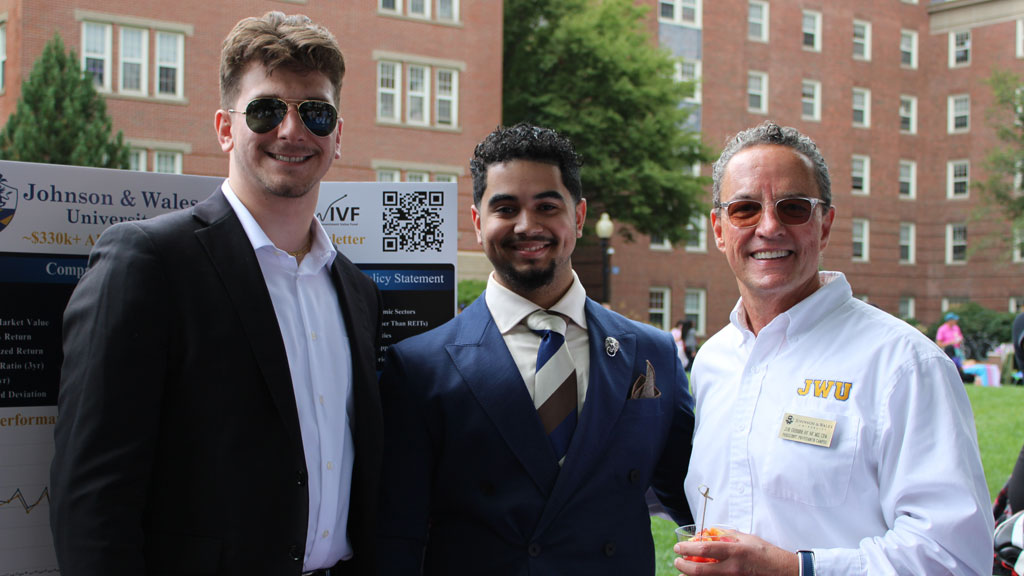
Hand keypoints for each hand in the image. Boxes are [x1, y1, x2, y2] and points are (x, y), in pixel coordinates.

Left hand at [673, 530, 798, 574]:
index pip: (704, 550)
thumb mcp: (747, 539)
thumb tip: (710, 534)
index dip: (687, 549)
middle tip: (677, 561)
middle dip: (683, 566)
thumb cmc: (766, 553)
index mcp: (734, 551)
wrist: (784, 571)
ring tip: (682, 573)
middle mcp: (732, 568)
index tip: (678, 548)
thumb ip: (728, 536)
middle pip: (700, 571)